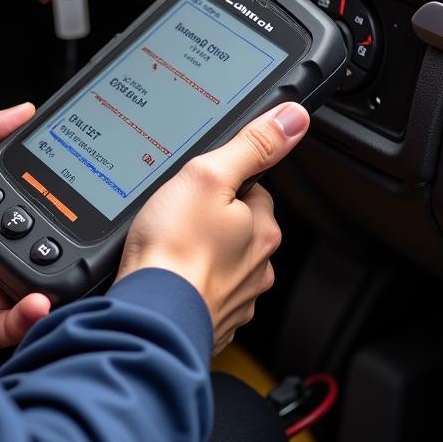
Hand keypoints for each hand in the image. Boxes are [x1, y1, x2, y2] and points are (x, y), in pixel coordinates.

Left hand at [0, 104, 51, 348]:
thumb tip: (22, 111)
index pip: (22, 203)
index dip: (47, 196)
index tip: (73, 188)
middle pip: (33, 244)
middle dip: (56, 241)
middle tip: (73, 232)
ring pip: (29, 284)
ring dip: (51, 279)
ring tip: (62, 271)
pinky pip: (14, 323)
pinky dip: (31, 314)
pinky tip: (39, 299)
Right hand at [116, 102, 309, 355]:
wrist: (149, 316)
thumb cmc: (173, 248)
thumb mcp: (209, 176)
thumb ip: (252, 146)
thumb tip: (293, 118)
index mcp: (263, 229)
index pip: (254, 191)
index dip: (225, 184)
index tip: (200, 187)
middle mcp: (258, 268)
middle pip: (238, 228)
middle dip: (213, 221)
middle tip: (177, 217)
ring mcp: (236, 300)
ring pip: (222, 264)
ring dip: (201, 256)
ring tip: (169, 247)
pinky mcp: (212, 323)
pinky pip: (204, 294)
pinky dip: (189, 286)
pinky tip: (168, 278)